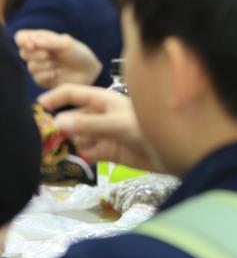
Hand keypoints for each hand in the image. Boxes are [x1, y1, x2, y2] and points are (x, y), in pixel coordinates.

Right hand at [16, 30, 102, 88]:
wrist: (89, 71)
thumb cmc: (79, 54)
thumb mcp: (66, 44)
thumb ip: (48, 42)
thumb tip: (30, 42)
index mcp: (41, 40)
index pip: (21, 37)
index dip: (23, 41)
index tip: (33, 45)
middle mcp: (37, 52)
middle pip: (23, 53)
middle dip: (38, 55)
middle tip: (51, 55)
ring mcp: (39, 67)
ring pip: (30, 67)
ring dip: (46, 66)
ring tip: (58, 65)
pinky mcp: (42, 80)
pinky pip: (37, 78)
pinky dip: (49, 75)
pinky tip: (58, 73)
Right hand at [37, 85, 161, 171]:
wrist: (178, 152)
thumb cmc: (150, 128)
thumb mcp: (118, 124)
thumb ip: (89, 124)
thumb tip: (58, 122)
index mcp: (105, 100)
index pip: (75, 93)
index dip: (56, 97)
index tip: (37, 108)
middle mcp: (103, 115)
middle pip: (73, 117)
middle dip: (57, 125)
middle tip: (37, 138)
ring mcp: (105, 134)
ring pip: (78, 137)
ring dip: (65, 143)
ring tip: (46, 152)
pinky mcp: (110, 152)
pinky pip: (87, 153)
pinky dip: (77, 157)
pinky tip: (64, 164)